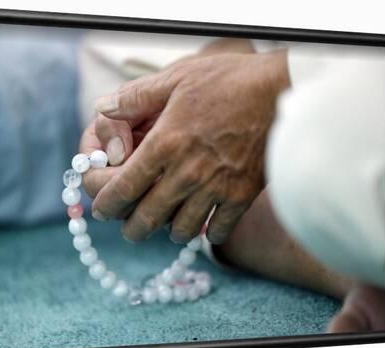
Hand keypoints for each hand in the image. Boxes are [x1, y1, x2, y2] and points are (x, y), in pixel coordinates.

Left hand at [86, 49, 289, 243]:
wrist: (284, 90)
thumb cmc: (229, 81)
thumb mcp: (176, 78)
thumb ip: (135, 97)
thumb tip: (102, 108)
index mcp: (164, 145)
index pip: (122, 188)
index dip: (105, 204)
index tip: (100, 209)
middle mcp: (186, 174)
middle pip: (146, 218)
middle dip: (130, 228)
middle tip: (128, 227)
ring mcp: (215, 188)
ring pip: (180, 230)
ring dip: (167, 231)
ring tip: (165, 224)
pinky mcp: (241, 196)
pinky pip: (217, 230)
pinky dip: (206, 233)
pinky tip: (203, 224)